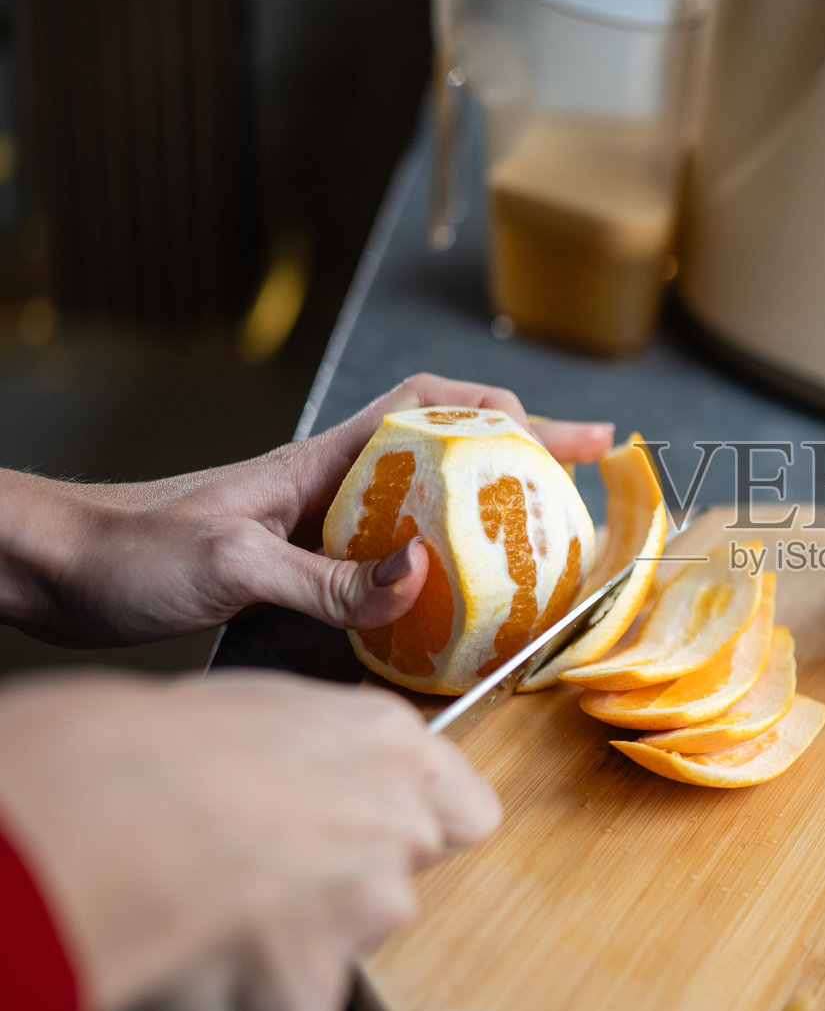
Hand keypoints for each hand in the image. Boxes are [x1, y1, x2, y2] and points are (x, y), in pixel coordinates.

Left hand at [0, 373, 613, 644]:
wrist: (53, 566)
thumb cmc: (125, 549)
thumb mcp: (230, 565)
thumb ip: (326, 578)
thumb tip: (421, 577)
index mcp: (322, 462)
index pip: (434, 407)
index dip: (509, 413)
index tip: (574, 436)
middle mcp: (331, 485)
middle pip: (447, 454)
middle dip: (523, 462)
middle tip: (585, 490)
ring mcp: (317, 523)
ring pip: (424, 506)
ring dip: (485, 517)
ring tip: (540, 550)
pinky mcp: (299, 565)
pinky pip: (387, 559)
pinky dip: (435, 571)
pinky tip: (449, 603)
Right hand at [0, 668, 500, 1010]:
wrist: (107, 812)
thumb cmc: (157, 745)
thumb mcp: (265, 707)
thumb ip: (324, 749)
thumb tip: (314, 768)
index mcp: (392, 747)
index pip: (465, 810)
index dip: (419, 826)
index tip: (370, 829)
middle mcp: (398, 827)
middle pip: (398, 880)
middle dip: (342, 887)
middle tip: (259, 869)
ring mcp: (366, 911)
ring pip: (343, 943)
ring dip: (290, 940)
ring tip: (210, 903)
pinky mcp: (314, 988)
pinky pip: (284, 1005)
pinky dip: (240, 994)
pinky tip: (193, 948)